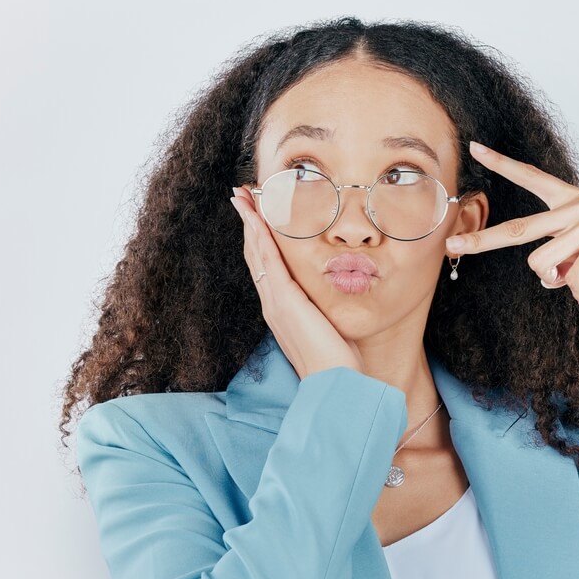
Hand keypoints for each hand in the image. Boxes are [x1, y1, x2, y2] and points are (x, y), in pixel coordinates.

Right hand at [230, 187, 364, 379]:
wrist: (334, 383)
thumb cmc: (337, 362)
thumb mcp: (330, 328)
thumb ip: (325, 310)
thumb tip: (335, 300)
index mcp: (282, 308)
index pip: (266, 265)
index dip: (258, 238)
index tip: (254, 214)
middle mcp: (272, 303)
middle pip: (254, 254)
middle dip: (248, 223)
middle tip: (240, 195)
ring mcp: (275, 301)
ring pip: (256, 253)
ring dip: (249, 222)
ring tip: (242, 196)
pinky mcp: (284, 300)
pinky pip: (268, 261)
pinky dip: (259, 235)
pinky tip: (255, 216)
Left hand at [444, 142, 578, 308]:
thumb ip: (570, 251)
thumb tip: (550, 280)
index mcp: (575, 199)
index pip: (531, 176)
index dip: (501, 162)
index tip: (474, 147)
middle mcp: (576, 209)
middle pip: (516, 230)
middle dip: (479, 241)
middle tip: (451, 249)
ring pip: (542, 266)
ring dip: (556, 282)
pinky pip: (570, 284)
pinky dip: (578, 296)